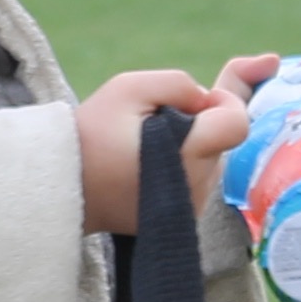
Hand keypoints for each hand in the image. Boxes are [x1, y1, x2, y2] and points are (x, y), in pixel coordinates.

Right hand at [77, 55, 279, 237]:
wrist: (63, 188)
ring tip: (144, 147)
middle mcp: (197, 186)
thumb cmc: (92, 135)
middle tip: (153, 123)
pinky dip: (182, 166)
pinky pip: (198, 179)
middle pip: (221, 141)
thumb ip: (178, 84)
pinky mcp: (183, 217)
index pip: (237, 124)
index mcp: (188, 155)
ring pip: (210, 160)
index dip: (225, 103)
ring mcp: (191, 206)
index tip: (196, 102)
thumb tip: (207, 99)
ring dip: (189, 146)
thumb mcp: (128, 88)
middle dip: (199, 124)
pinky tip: (147, 166)